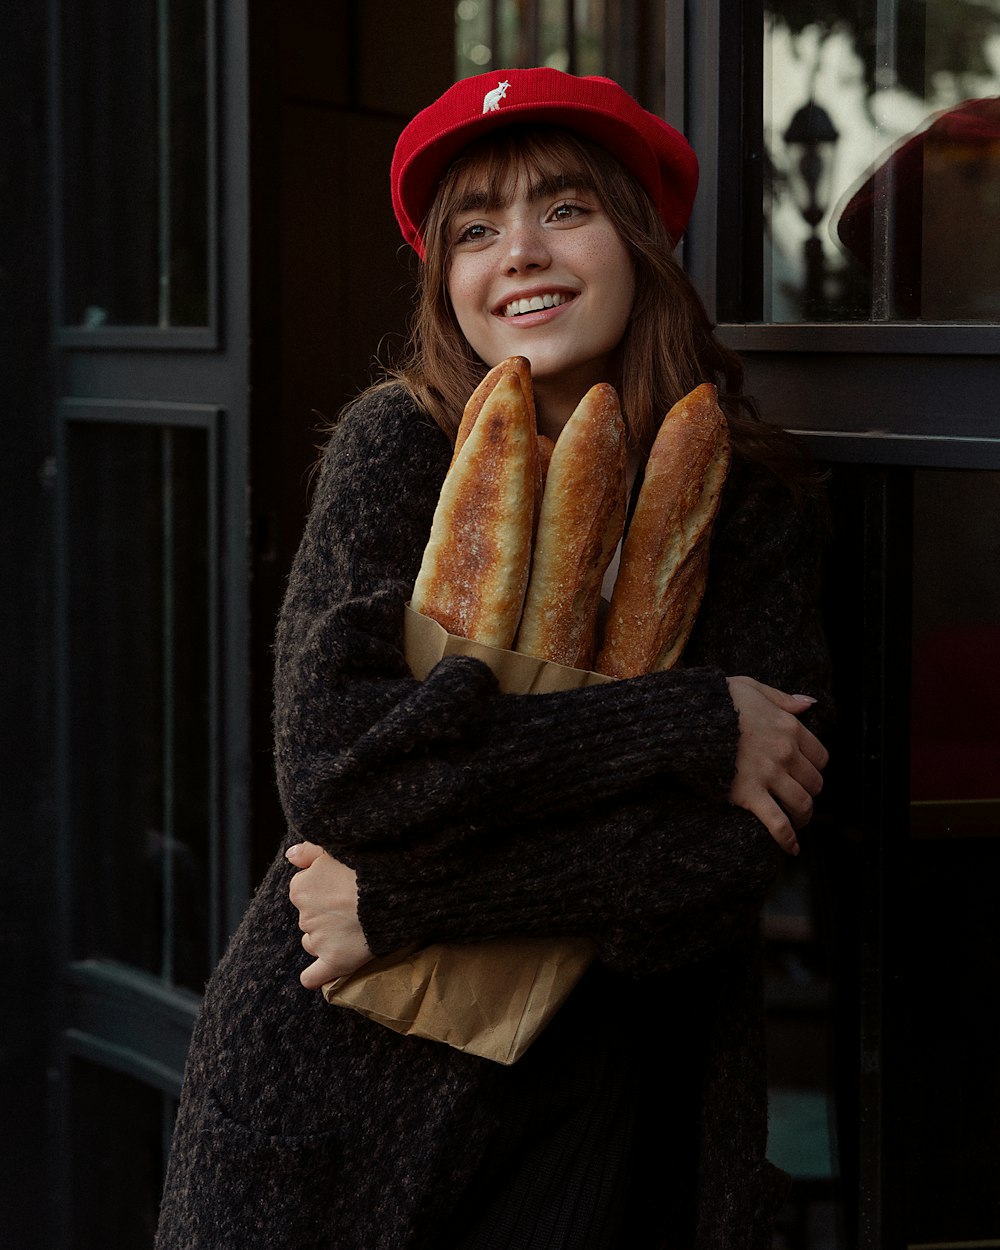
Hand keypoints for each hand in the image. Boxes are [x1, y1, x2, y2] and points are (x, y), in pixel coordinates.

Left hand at [286, 842, 372, 988]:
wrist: (391, 892)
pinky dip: (314, 977)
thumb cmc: (365, 866)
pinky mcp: (334, 961)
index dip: (322, 890)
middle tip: (351, 908)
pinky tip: (319, 976)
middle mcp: (305, 916)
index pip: (303, 892)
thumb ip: (308, 851)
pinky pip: (313, 977)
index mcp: (301, 889)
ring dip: (324, 940)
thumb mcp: (334, 849)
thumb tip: (289, 856)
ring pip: (313, 943)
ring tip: (350, 931)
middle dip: (325, 915)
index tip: (340, 888)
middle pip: (309, 919)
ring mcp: (319, 941)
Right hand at [726, 676, 828, 855]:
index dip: (814, 768)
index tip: (804, 774)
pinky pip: (778, 824)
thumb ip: (783, 698)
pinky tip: (791, 848)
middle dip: (808, 792)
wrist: (687, 718)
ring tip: (796, 821)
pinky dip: (788, 840)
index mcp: (789, 728)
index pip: (820, 757)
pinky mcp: (750, 795)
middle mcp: (786, 753)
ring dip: (803, 817)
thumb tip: (810, 704)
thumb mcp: (751, 688)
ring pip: (802, 805)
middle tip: (797, 797)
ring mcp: (769, 775)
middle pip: (814, 783)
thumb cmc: (716, 701)